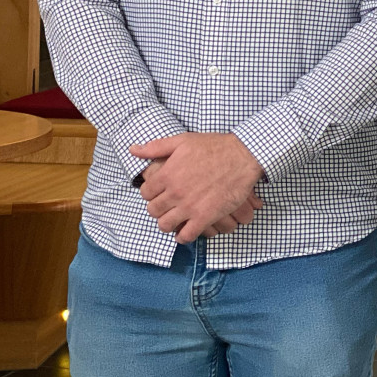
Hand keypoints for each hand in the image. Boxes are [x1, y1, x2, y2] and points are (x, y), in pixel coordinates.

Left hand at [131, 133, 264, 242]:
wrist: (243, 156)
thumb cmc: (215, 146)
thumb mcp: (183, 141)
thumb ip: (156, 147)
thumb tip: (133, 149)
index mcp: (167, 174)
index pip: (145, 193)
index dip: (151, 193)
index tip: (160, 192)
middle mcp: (175, 192)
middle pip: (153, 211)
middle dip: (158, 208)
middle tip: (168, 205)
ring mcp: (190, 206)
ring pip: (165, 225)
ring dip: (168, 223)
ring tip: (176, 217)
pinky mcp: (205, 217)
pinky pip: (186, 236)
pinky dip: (183, 236)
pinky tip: (187, 228)